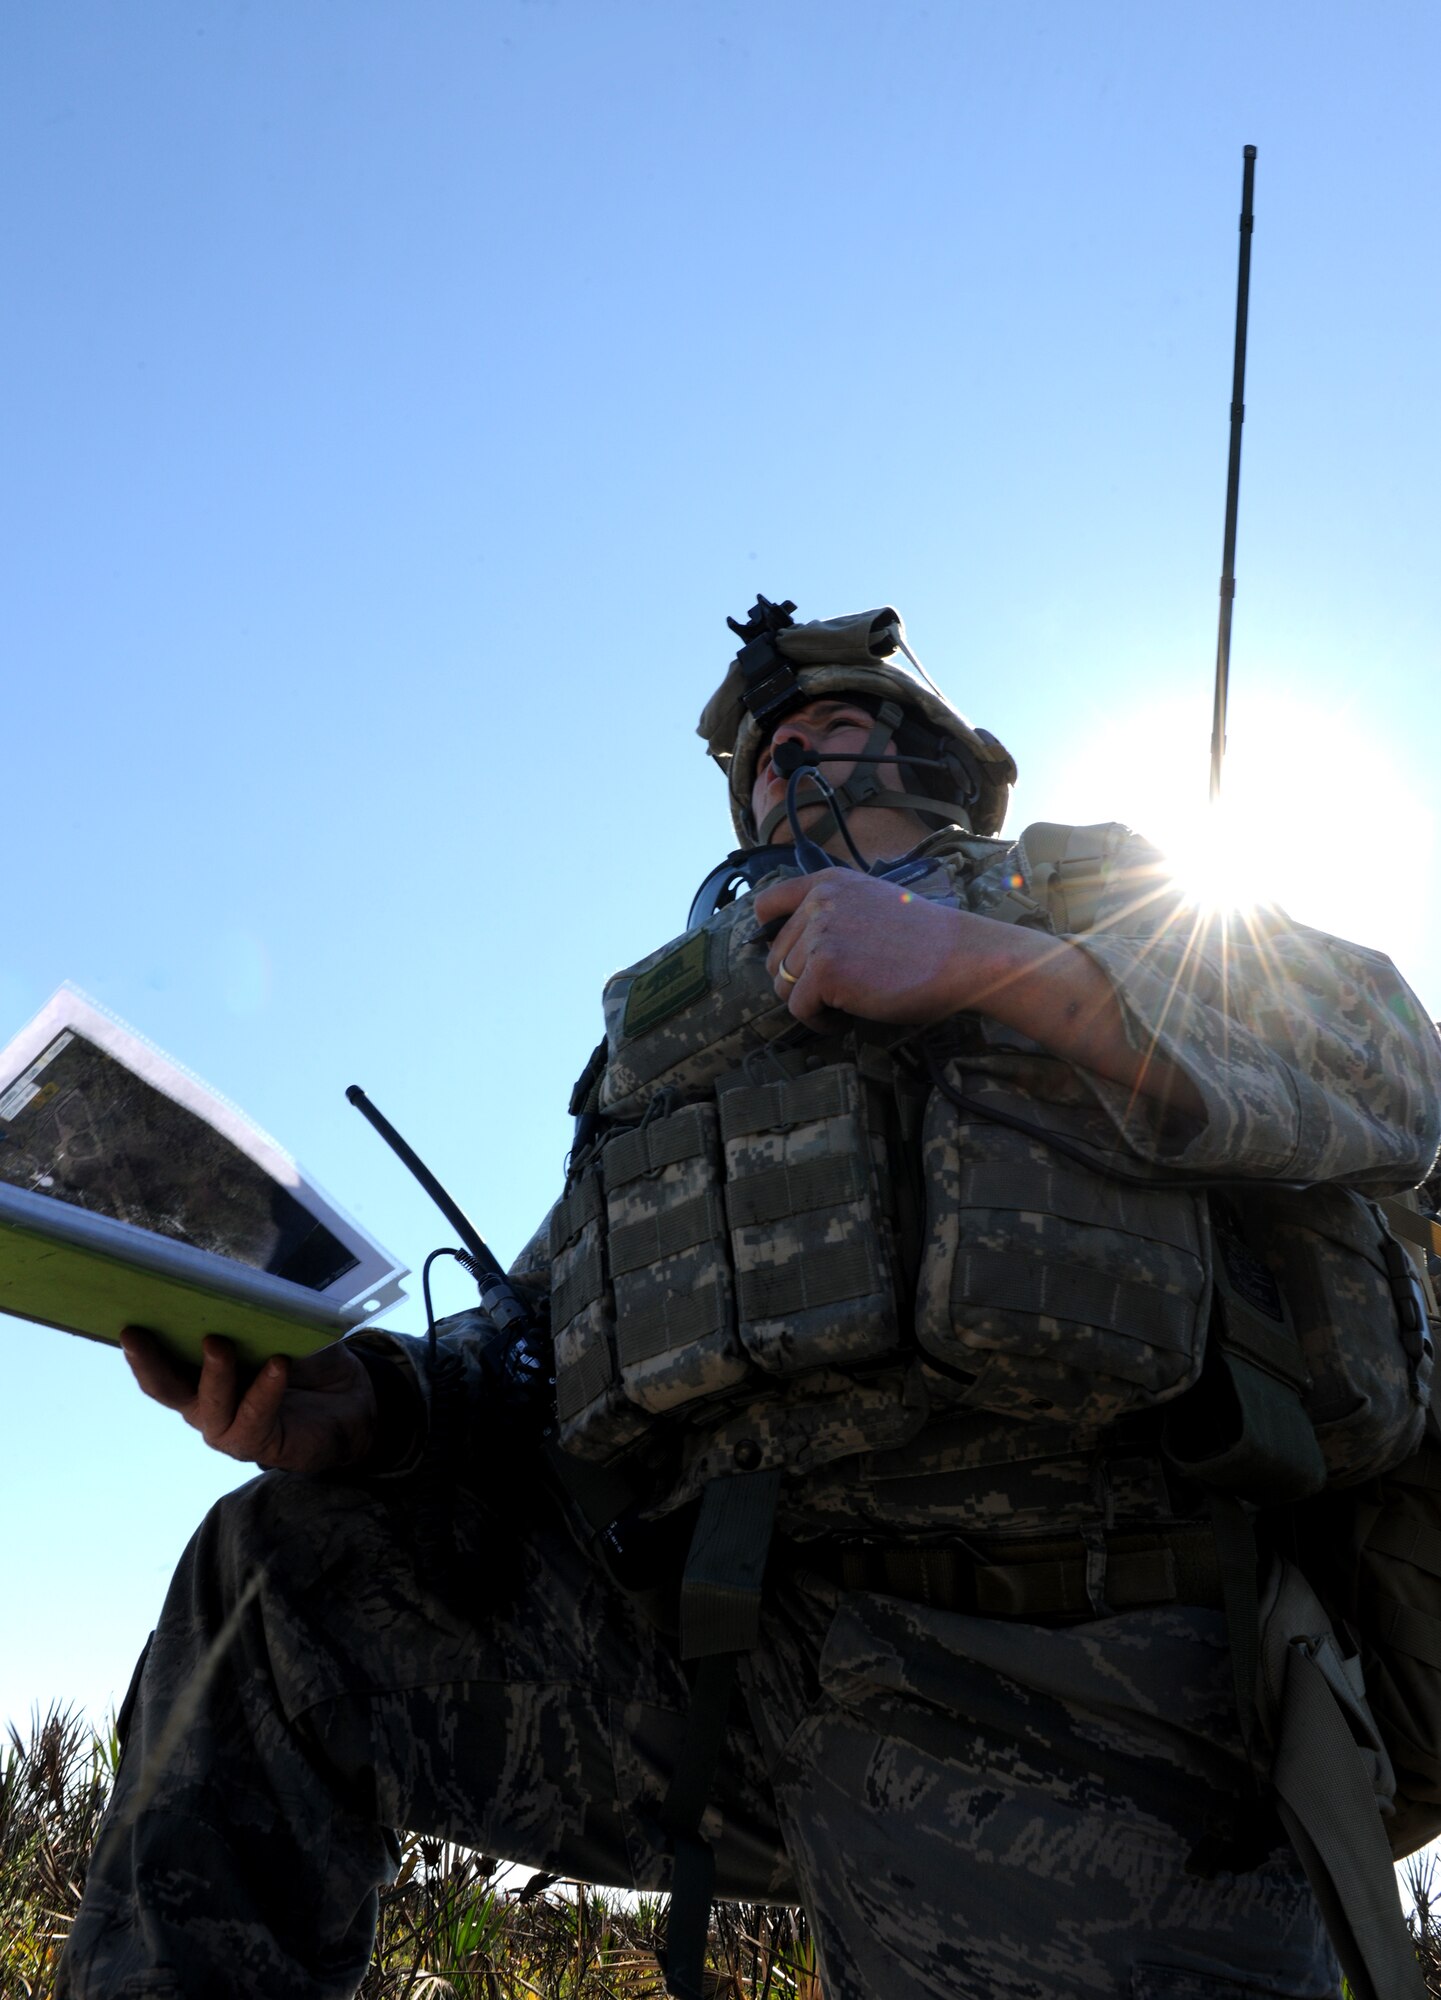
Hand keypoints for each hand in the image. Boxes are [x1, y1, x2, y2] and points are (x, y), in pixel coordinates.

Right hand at [120, 1327, 377, 1473]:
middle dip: (148, 1361)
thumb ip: (253, 1314)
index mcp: (198, 1372)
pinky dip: (264, 1390)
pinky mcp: (257, 1443)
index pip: (160, 1359)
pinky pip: (254, 1416)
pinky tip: (278, 1366)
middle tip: (136, 1335)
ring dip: (212, 1373)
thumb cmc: (307, 1359)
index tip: (122, 1317)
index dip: (138, 1342)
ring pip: (206, 1404)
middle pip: (165, 1387)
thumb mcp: (279, 1329)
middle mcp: (203, 1403)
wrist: (354, 1399)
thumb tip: (234, 1281)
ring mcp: (227, 1427)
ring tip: (218, 1344)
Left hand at [753, 868, 1203, 1114]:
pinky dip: (815, 1020)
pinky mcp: (826, 971)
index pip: (768, 903)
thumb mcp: (874, 903)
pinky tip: (839, 1019)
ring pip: (782, 983)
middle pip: (775, 955)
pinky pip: (798, 1006)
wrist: (964, 957)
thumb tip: (796, 945)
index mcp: (829, 883)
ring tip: (838, 1007)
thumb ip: (834, 913)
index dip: (770, 934)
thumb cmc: (927, 940)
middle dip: (797, 980)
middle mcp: (819, 904)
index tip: (785, 955)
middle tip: (830, 995)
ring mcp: (820, 936)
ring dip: (806, 1001)